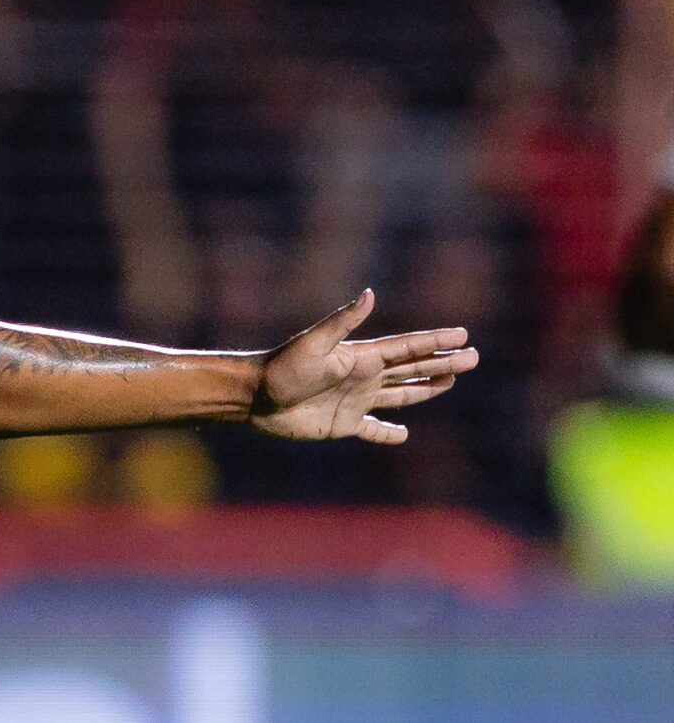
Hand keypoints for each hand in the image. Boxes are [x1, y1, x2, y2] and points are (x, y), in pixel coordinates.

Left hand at [251, 289, 477, 443]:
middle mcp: (363, 377)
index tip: (463, 335)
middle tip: (473, 357)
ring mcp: (356, 400)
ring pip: (400, 394)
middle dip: (442, 363)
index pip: (407, 348)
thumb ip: (344, 322)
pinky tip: (403, 434)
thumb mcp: (314, 342)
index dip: (435, 342)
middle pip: (412, 369)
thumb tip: (370, 293)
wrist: (255, 397)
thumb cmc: (282, 367)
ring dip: (426, 388)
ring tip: (450, 381)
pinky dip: (388, 433)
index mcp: (361, 357)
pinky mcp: (344, 424)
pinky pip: (373, 430)